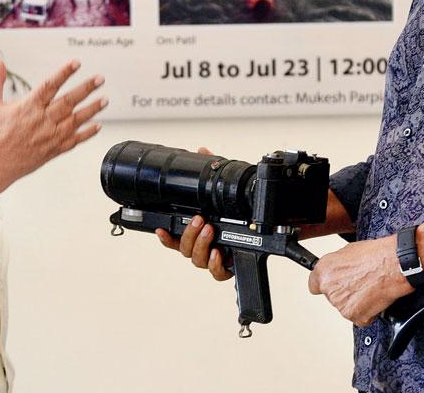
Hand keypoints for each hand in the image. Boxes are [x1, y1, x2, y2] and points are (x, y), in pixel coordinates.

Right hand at [0, 59, 105, 225]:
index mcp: (27, 107)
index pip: (50, 85)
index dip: (64, 73)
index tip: (76, 63)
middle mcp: (41, 122)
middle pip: (69, 101)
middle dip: (86, 88)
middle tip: (100, 79)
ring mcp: (48, 138)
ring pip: (75, 121)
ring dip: (92, 109)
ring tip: (105, 99)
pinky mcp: (51, 151)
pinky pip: (73, 141)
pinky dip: (86, 134)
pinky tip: (97, 126)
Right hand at [155, 147, 232, 281]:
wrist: (262, 234)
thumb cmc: (237, 216)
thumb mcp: (223, 190)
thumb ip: (212, 170)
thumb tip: (203, 152)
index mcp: (197, 233)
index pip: (175, 237)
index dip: (166, 236)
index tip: (161, 228)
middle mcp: (203, 247)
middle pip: (184, 248)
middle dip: (189, 233)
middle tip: (199, 220)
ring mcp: (214, 258)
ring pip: (197, 259)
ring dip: (201, 244)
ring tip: (210, 231)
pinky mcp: (227, 267)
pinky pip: (216, 272)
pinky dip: (215, 264)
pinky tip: (218, 253)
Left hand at [307, 236, 410, 326]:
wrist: (393, 265)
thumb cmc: (376, 255)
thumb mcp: (349, 251)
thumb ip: (337, 265)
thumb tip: (338, 270)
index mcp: (324, 271)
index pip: (314, 285)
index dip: (324, 285)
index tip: (331, 286)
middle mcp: (329, 288)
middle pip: (332, 297)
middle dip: (344, 293)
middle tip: (359, 283)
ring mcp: (341, 304)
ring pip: (346, 307)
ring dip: (356, 302)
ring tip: (370, 287)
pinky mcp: (354, 315)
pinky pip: (359, 317)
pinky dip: (368, 312)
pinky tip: (374, 297)